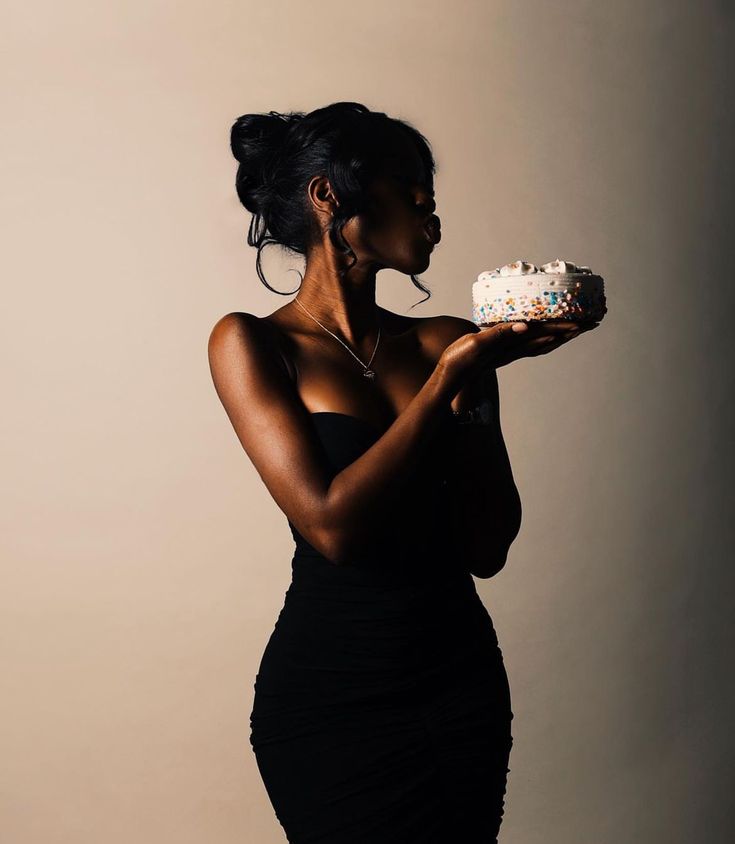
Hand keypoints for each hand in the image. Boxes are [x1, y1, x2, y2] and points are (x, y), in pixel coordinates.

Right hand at [437, 318, 599, 389]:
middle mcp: (516, 349)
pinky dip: (546, 338)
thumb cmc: (459, 360)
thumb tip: (524, 326)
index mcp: (512, 345)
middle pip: (552, 339)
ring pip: (545, 342)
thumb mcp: (477, 344)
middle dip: (573, 330)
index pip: (545, 333)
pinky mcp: (504, 351)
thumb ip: (499, 334)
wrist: (449, 377)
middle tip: (594, 321)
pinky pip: (532, 343)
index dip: (565, 327)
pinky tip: (549, 335)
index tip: (585, 321)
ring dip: (563, 335)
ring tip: (579, 327)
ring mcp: (511, 351)